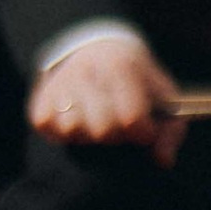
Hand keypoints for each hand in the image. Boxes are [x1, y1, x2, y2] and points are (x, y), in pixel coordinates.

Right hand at [28, 34, 186, 159]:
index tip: (144, 129)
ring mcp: (60, 85)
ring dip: (88, 135)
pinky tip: (77, 122)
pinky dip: (62, 134)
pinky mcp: (39, 101)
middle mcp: (86, 72)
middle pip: (103, 129)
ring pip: (73, 130)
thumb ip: (170, 129)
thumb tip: (163, 161)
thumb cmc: (135, 79)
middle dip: (116, 136)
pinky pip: (48, 128)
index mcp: (120, 66)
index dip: (142, 132)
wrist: (95, 48)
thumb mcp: (161, 94)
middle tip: (119, 127)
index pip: (131, 118)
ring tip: (96, 122)